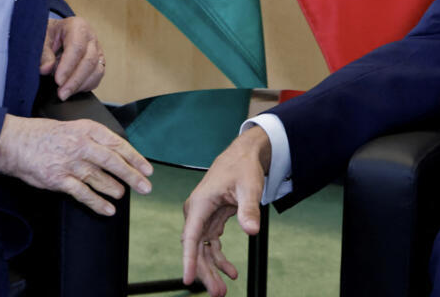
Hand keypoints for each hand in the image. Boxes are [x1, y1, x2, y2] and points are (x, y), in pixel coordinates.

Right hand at [0, 114, 152, 215]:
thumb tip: (115, 153)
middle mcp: (81, 145)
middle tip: (146, 186)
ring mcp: (70, 163)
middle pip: (113, 162)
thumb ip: (92, 139)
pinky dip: (97, 203)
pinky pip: (83, 194)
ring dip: (115, 188)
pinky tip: (108, 209)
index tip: (147, 168)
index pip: (117, 144)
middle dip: (133, 176)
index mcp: (86, 129)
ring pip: (100, 178)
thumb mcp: (72, 127)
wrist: (14, 142)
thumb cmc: (42, 135)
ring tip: (123, 194)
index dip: (135, 158)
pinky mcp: (59, 180)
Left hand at [41, 16, 103, 99]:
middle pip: (89, 61)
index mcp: (78, 26)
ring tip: (64, 93)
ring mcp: (97, 50)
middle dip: (75, 80)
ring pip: (96, 71)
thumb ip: (43, 53)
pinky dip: (85, 86)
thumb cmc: (49, 34)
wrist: (55, 33)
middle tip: (61, 94)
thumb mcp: (41, 38)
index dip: (68, 66)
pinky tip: (72, 89)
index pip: (77, 47)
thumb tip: (46, 69)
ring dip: (80, 85)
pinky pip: (97, 77)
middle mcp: (91, 38)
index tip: (58, 81)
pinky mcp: (99, 62)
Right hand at [181, 126, 271, 296]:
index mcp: (200, 204)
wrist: (243, 156)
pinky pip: (211, 244)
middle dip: (204, 272)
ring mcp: (203, 216)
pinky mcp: (211, 219)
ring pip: (202, 249)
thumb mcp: (249, 188)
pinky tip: (231, 271)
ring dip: (212, 269)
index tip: (187, 279)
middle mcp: (197, 212)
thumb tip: (251, 230)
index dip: (188, 259)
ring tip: (223, 289)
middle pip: (196, 248)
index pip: (190, 237)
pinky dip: (220, 259)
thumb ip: (249, 210)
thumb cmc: (242, 167)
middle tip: (218, 292)